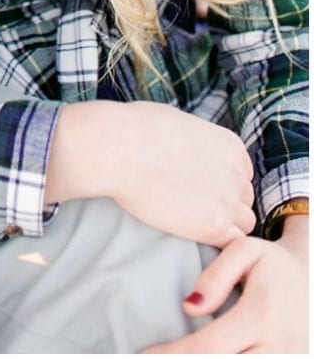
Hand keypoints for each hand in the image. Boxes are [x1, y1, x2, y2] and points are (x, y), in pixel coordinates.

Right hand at [46, 101, 253, 245]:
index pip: (242, 174)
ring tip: (191, 220)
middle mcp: (237, 173)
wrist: (118, 150)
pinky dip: (217, 240)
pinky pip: (232, 241)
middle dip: (223, 202)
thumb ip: (197, 139)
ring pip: (243, 222)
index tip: (198, 186)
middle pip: (243, 198)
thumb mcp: (178, 121)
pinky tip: (193, 231)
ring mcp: (228, 200)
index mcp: (231, 145)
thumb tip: (187, 145)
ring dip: (223, 223)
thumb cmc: (134, 129)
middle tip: (191, 204)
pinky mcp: (214, 225)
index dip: (221, 182)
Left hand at [142, 226, 307, 353]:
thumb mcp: (246, 251)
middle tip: (153, 357)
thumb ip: (215, 276)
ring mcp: (292, 358)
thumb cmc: (274, 264)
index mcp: (262, 315)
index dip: (173, 354)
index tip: (144, 353)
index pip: (209, 346)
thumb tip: (190, 308)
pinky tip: (203, 357)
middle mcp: (280, 345)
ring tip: (174, 356)